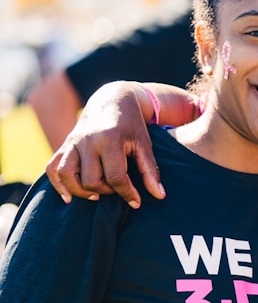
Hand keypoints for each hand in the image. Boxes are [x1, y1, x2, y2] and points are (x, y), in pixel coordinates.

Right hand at [45, 81, 163, 207]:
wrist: (112, 100)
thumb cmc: (132, 125)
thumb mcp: (144, 144)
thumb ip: (150, 170)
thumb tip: (159, 197)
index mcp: (110, 140)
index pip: (116, 177)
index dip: (127, 194)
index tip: (136, 202)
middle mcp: (88, 141)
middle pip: (91, 180)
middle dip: (106, 192)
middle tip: (117, 190)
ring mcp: (73, 142)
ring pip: (67, 175)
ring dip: (81, 191)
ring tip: (96, 195)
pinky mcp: (65, 145)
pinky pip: (52, 167)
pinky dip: (58, 184)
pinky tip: (69, 196)